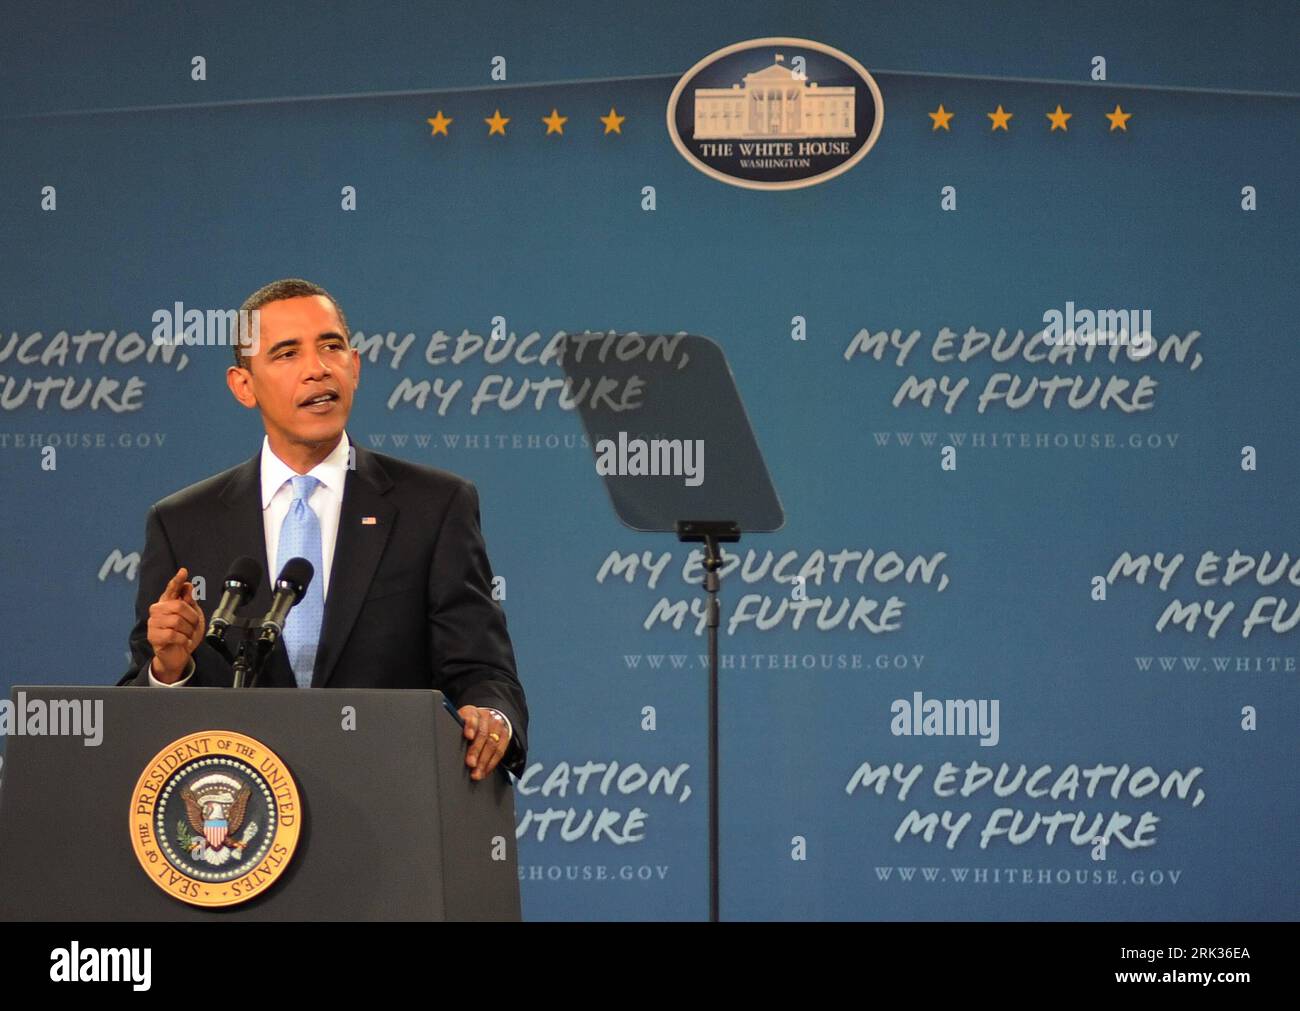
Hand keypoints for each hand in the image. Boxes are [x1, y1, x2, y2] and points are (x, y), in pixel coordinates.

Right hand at [147, 567, 205, 683]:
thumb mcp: (193, 617)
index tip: (183, 572)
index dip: (177, 580)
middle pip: (179, 606)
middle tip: (192, 626)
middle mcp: (158, 610)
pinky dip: (182, 640)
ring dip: (187, 631)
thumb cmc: (185, 633)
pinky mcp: (153, 636)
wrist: (179, 655)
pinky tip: (182, 642)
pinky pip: (173, 634)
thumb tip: (188, 585)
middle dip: (191, 618)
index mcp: (167, 603)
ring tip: (185, 635)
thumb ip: (189, 601)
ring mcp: (153, 623)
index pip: (172, 589)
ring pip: (177, 622)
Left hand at [458, 705, 510, 780]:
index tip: (468, 736)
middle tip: (470, 763)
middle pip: (482, 734)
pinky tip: (484, 771)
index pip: (472, 717)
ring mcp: (497, 726)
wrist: (487, 719)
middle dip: (476, 751)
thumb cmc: (468, 725)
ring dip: (484, 762)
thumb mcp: (459, 722)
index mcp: (471, 712)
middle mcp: (486, 717)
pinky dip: (491, 764)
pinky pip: (500, 752)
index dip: (470, 726)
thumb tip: (441, 743)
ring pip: (492, 745)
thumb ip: (454, 730)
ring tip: (477, 773)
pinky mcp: (505, 736)